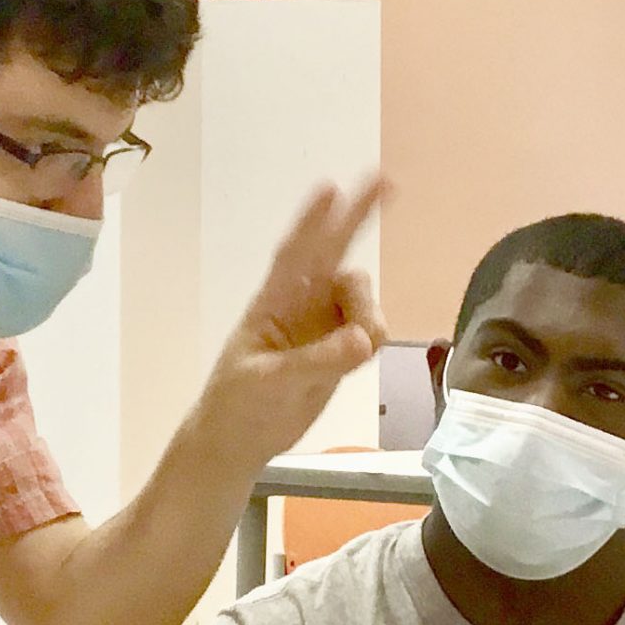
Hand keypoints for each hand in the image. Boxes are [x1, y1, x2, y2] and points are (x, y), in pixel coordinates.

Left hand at [197, 177, 391, 463]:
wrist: (239, 442)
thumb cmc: (237, 407)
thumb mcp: (270, 384)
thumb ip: (318, 361)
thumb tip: (365, 339)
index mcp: (273, 303)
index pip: (294, 255)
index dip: (312, 222)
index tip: (331, 188)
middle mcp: (301, 305)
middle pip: (334, 251)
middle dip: (358, 216)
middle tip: (387, 182)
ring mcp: (322, 326)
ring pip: (362, 298)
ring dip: (370, 312)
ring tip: (363, 350)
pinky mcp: (338, 350)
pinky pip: (369, 330)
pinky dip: (374, 339)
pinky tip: (360, 360)